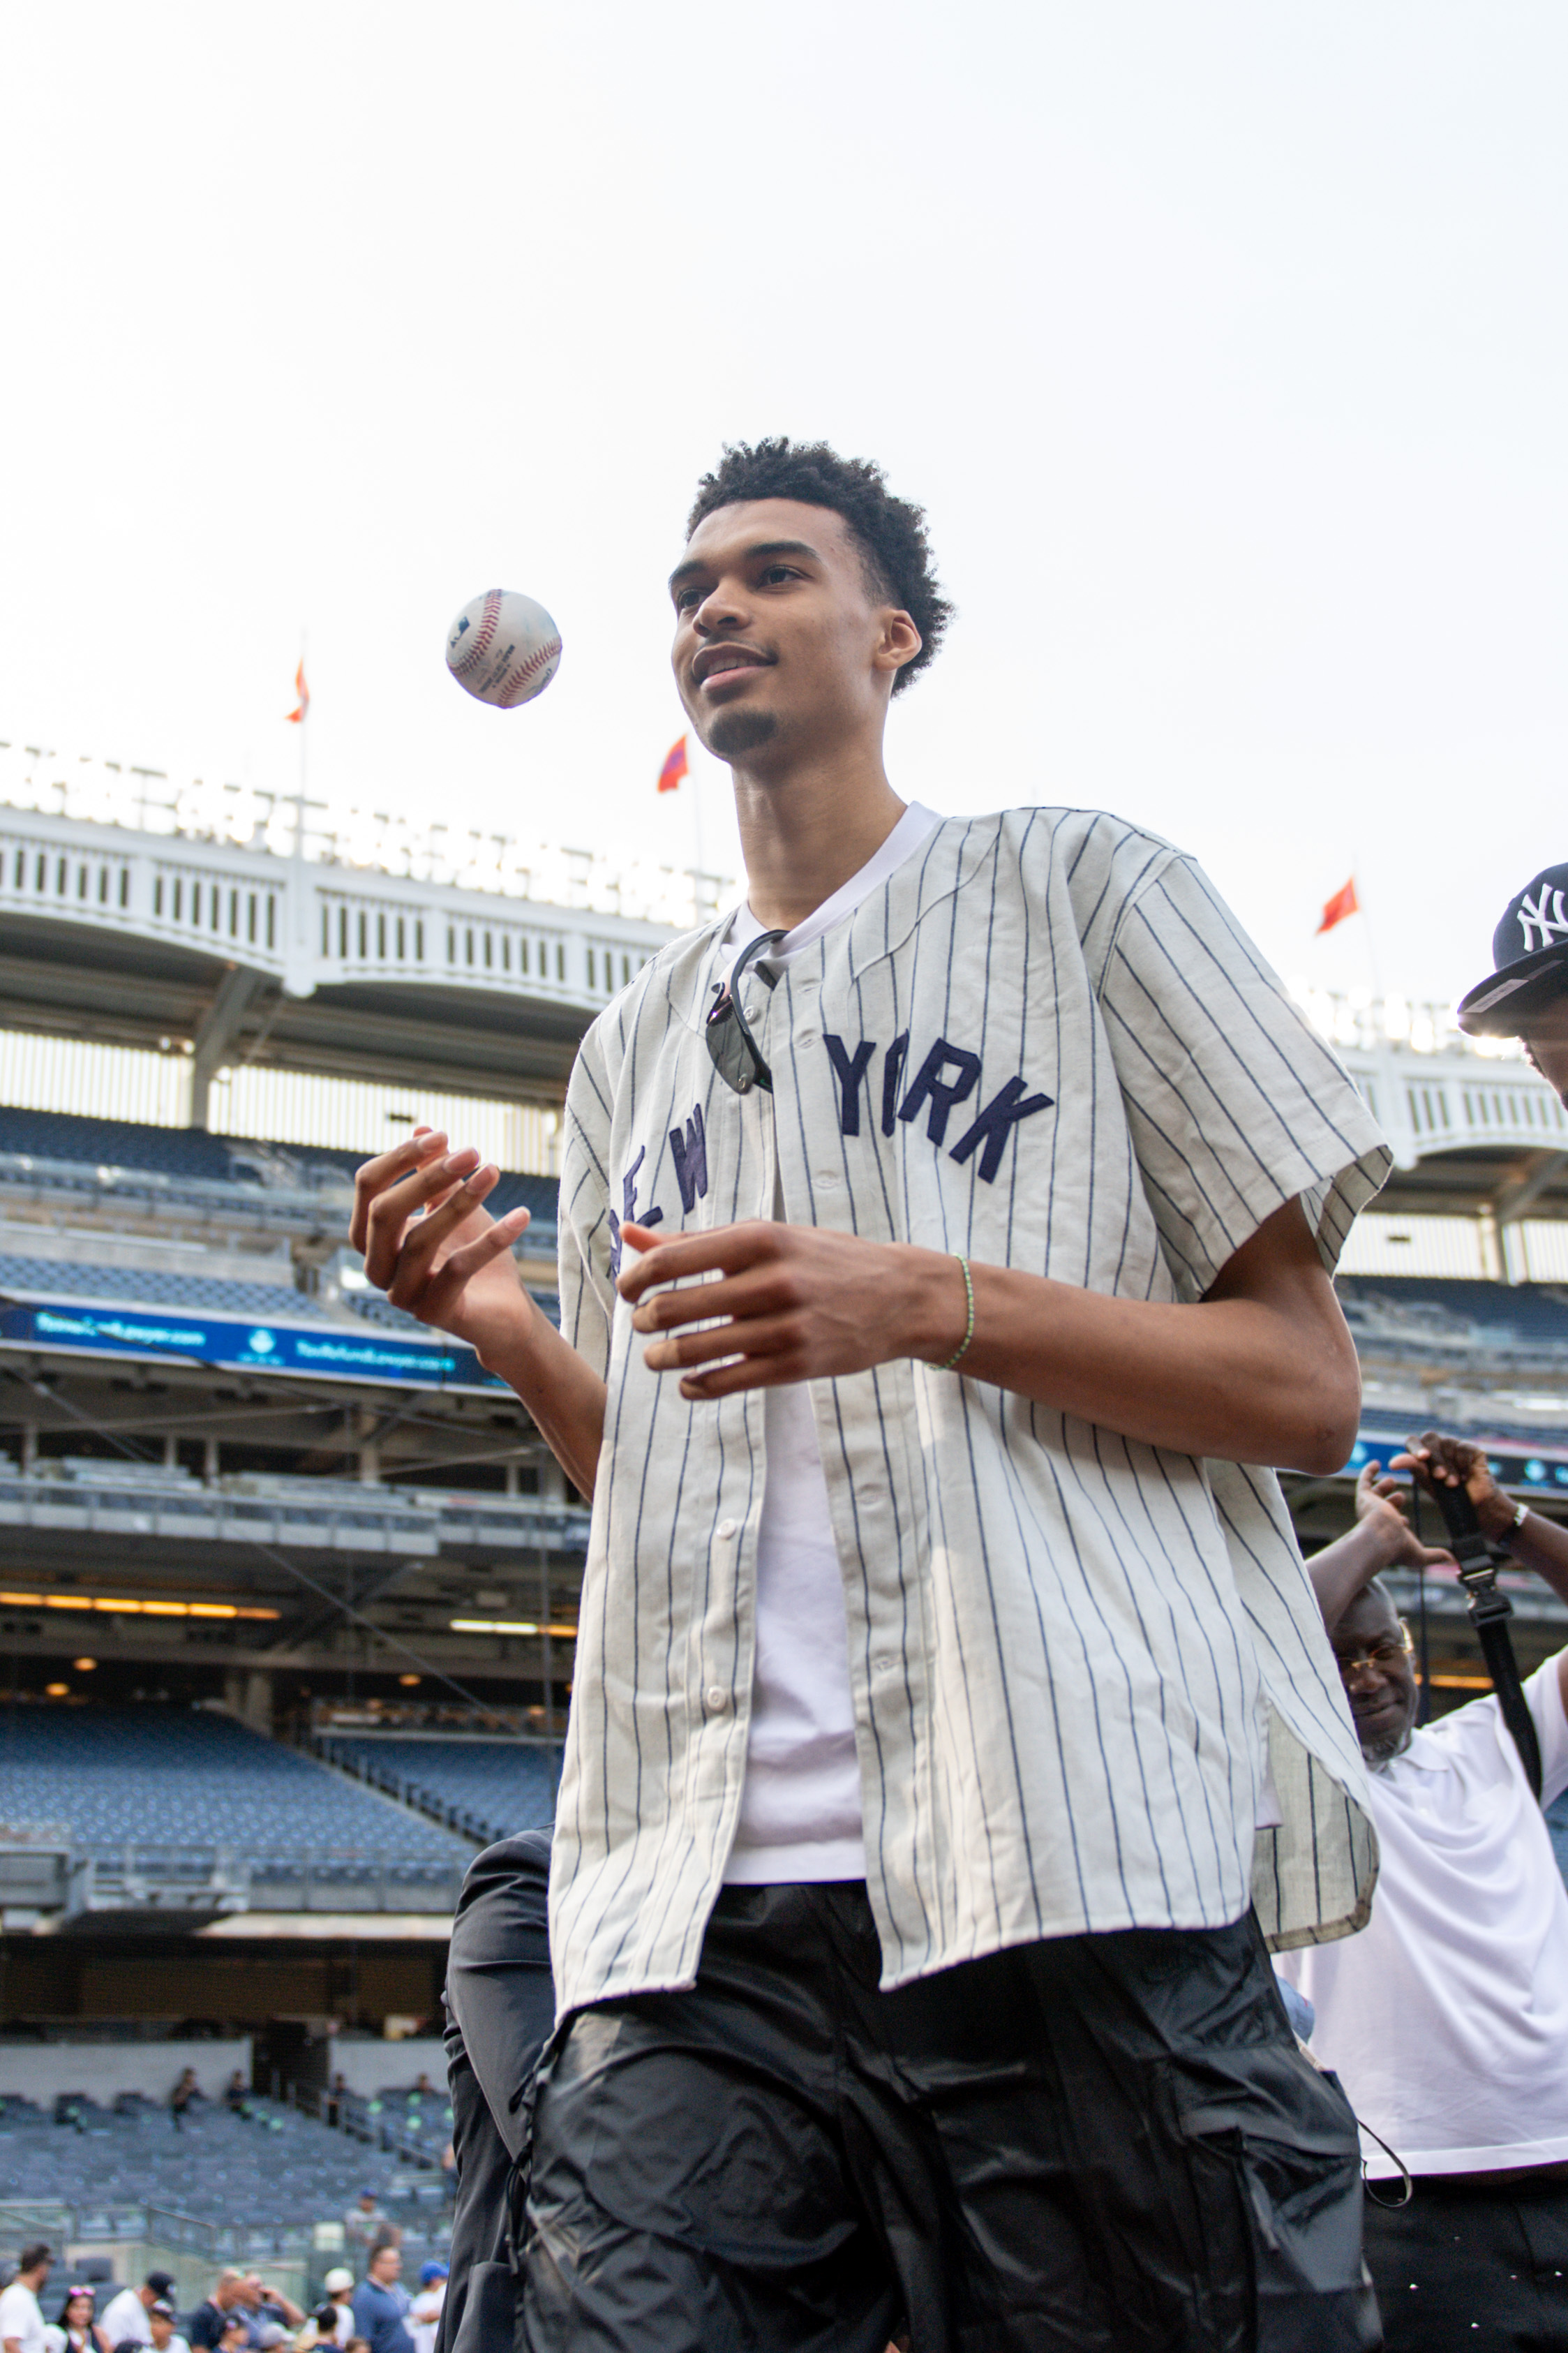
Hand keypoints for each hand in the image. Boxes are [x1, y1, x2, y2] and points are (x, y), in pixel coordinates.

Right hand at [350, 1127, 536, 1365]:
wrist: (503, 1309)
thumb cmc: (470, 1250)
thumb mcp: (452, 1204)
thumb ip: (434, 1173)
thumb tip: (422, 1129)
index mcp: (372, 1237)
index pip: (368, 1187)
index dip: (400, 1157)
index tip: (443, 1136)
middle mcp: (377, 1267)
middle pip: (385, 1213)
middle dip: (428, 1176)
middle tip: (472, 1152)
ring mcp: (402, 1294)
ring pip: (420, 1240)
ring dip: (461, 1200)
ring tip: (494, 1171)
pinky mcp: (434, 1313)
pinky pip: (459, 1269)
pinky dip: (492, 1239)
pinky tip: (521, 1216)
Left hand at [617, 1219, 963, 1399]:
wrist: (899, 1296)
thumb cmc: (821, 1260)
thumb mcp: (764, 1238)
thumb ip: (696, 1241)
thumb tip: (628, 1233)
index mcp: (759, 1239)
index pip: (671, 1261)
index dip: (634, 1279)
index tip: (627, 1291)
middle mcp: (772, 1280)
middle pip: (676, 1308)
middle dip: (647, 1320)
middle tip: (645, 1323)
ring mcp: (786, 1326)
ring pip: (697, 1351)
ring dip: (662, 1358)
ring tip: (657, 1356)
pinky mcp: (797, 1365)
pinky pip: (727, 1382)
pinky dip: (696, 1387)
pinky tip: (690, 1382)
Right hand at [1352, 1460, 1454, 1570]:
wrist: (1381, 1538)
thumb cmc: (1398, 1548)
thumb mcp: (1420, 1554)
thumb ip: (1435, 1555)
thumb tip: (1452, 1560)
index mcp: (1387, 1533)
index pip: (1392, 1525)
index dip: (1399, 1522)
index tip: (1405, 1521)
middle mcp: (1376, 1519)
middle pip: (1384, 1507)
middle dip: (1393, 1502)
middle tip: (1402, 1496)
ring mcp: (1370, 1507)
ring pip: (1375, 1494)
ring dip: (1383, 1487)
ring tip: (1392, 1481)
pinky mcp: (1365, 1496)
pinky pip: (1364, 1480)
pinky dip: (1369, 1471)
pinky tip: (1377, 1464)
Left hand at [1394, 1430, 1514, 1541]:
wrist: (1474, 1506)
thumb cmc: (1447, 1494)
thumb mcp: (1427, 1482)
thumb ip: (1413, 1468)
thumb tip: (1392, 1462)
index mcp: (1423, 1453)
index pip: (1413, 1441)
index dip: (1415, 1447)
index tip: (1421, 1458)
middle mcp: (1438, 1446)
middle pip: (1430, 1438)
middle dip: (1434, 1459)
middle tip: (1440, 1477)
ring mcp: (1455, 1445)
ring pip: (1447, 1443)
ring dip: (1449, 1467)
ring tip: (1454, 1484)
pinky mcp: (1473, 1449)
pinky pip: (1463, 1448)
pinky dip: (1463, 1464)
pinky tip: (1466, 1476)